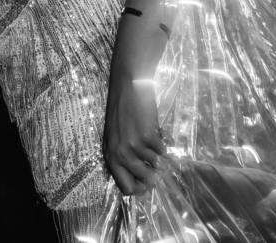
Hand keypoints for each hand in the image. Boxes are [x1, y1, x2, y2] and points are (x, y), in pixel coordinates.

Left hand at [103, 69, 165, 195]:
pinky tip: (160, 133)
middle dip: (155, 174)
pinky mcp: (149, 137)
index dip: (140, 188)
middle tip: (158, 165)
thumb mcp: (114, 137)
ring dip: (160, 156)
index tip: (148, 183)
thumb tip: (141, 177)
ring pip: (157, 165)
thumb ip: (123, 156)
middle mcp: (121, 155)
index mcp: (110, 157)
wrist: (128, 86)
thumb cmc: (121, 110)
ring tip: (156, 143)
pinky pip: (163, 151)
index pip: (126, 187)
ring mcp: (135, 147)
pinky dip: (165, 144)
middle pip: (145, 180)